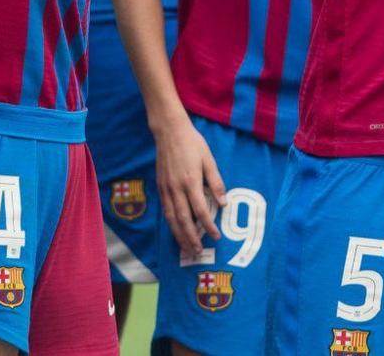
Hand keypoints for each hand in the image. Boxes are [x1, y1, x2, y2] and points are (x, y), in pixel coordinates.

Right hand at [155, 114, 227, 259]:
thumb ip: (216, 182)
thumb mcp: (209, 159)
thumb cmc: (193, 143)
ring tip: (186, 248)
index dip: (208, 226)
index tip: (215, 237)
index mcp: (191, 182)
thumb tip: (224, 203)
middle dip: (191, 238)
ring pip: (171, 219)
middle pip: (183, 220)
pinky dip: (170, 224)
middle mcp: (176, 189)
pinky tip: (175, 231)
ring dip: (179, 236)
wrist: (169, 132)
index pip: (200, 211)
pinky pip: (165, 210)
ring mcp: (166, 189)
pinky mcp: (160, 187)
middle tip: (198, 252)